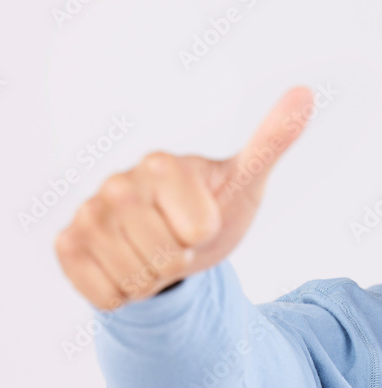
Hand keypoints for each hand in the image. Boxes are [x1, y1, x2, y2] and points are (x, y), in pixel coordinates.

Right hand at [54, 86, 314, 310]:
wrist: (174, 241)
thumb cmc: (215, 206)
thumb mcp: (247, 180)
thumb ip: (273, 140)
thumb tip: (307, 93)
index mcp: (161, 163)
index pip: (197, 230)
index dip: (205, 235)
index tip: (202, 219)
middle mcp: (117, 183)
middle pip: (164, 258)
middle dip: (179, 260)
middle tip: (177, 240)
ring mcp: (87, 213)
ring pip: (134, 279)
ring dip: (152, 278)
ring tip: (154, 252)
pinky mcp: (68, 245)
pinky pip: (105, 295)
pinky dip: (123, 292)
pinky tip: (127, 264)